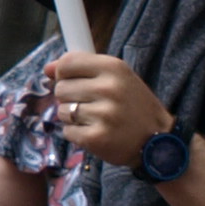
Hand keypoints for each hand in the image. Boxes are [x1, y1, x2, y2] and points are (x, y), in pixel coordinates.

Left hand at [44, 51, 170, 166]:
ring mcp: (103, 114)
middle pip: (61, 88)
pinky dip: (77, 134)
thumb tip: (47, 68)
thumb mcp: (115, 78)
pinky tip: (96, 132)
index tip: (76, 82)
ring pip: (62, 111)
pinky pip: (67, 131)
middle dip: (71, 98)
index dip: (64, 74)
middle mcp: (109, 89)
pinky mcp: (96, 138)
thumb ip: (81, 68)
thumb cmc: (133, 106)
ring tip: (97, 120)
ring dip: (74, 118)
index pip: (67, 63)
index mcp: (114, 68)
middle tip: (93, 105)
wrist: (158, 142)